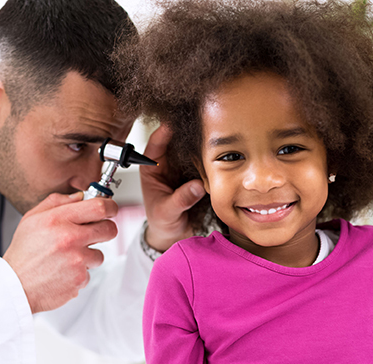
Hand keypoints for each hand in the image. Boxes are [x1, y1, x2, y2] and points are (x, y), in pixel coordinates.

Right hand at [3, 192, 117, 313]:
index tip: (110, 208)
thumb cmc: (23, 253)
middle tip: (96, 232)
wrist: (15, 286)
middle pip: (109, 229)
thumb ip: (56, 202)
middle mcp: (69, 238)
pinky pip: (89, 272)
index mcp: (58, 219)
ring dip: (89, 255)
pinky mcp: (79, 278)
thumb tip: (79, 197)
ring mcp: (76, 259)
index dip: (110, 206)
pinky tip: (63, 271)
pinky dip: (79, 272)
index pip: (99, 207)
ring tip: (68, 257)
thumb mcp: (31, 219)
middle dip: (106, 230)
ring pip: (100, 253)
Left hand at [141, 125, 205, 251]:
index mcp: (151, 168)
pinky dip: (211, 154)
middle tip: (199, 120)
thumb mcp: (167, 213)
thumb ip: (181, 200)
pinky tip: (220, 148)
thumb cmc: (162, 222)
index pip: (154, 144)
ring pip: (191, 146)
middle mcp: (167, 163)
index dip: (163, 132)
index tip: (173, 123)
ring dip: (200, 140)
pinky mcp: (197, 171)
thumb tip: (197, 186)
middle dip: (185, 130)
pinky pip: (204, 157)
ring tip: (212, 131)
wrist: (173, 234)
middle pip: (175, 139)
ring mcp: (183, 165)